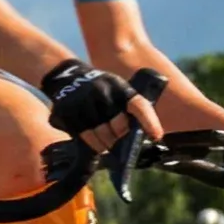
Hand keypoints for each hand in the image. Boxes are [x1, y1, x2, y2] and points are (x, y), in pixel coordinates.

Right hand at [40, 60, 162, 151]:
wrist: (67, 77)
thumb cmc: (100, 90)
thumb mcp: (116, 90)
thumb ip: (128, 108)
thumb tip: (140, 135)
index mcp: (120, 87)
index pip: (139, 105)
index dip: (149, 122)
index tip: (156, 136)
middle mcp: (103, 92)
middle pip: (119, 126)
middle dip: (121, 137)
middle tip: (119, 141)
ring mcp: (85, 101)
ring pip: (102, 134)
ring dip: (107, 144)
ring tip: (108, 146)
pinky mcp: (70, 112)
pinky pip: (86, 136)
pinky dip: (93, 144)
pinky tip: (97, 143)